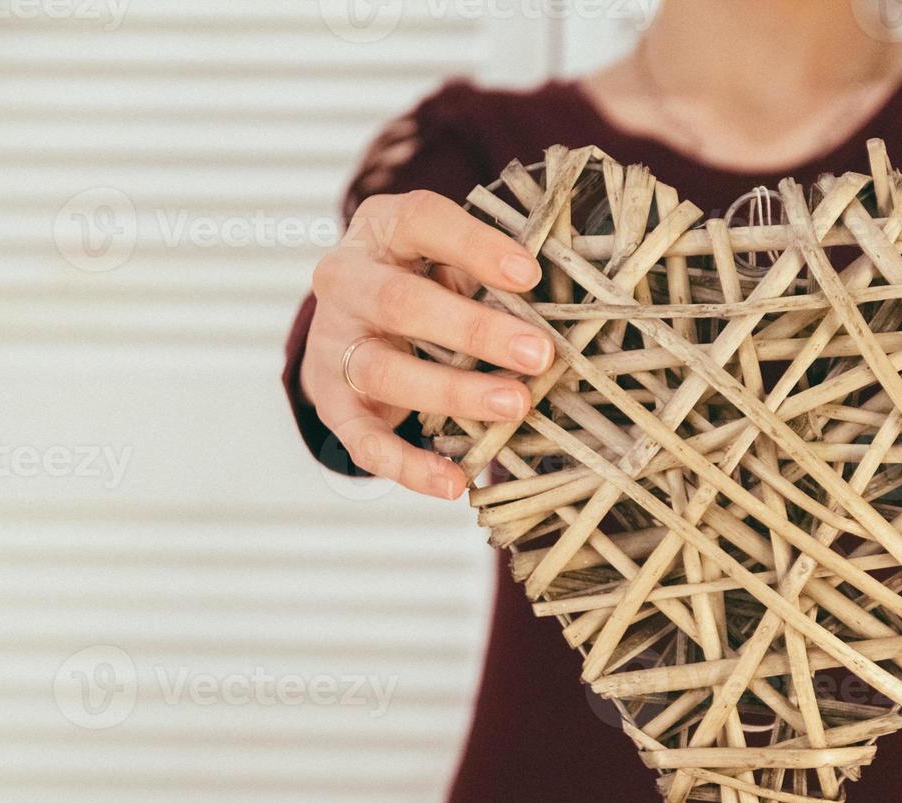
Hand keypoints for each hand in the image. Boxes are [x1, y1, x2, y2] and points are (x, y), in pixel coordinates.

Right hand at [300, 190, 549, 498]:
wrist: (351, 322)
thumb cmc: (425, 280)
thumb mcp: (451, 257)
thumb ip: (492, 271)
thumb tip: (567, 298)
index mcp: (381, 230)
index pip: (421, 222)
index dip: (475, 247)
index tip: (530, 274)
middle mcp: (346, 281)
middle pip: (399, 302)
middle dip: (473, 330)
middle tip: (538, 353)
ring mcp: (333, 343)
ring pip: (383, 370)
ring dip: (453, 392)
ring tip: (514, 406)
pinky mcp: (333, 401)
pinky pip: (363, 439)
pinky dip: (408, 465)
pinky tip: (453, 482)